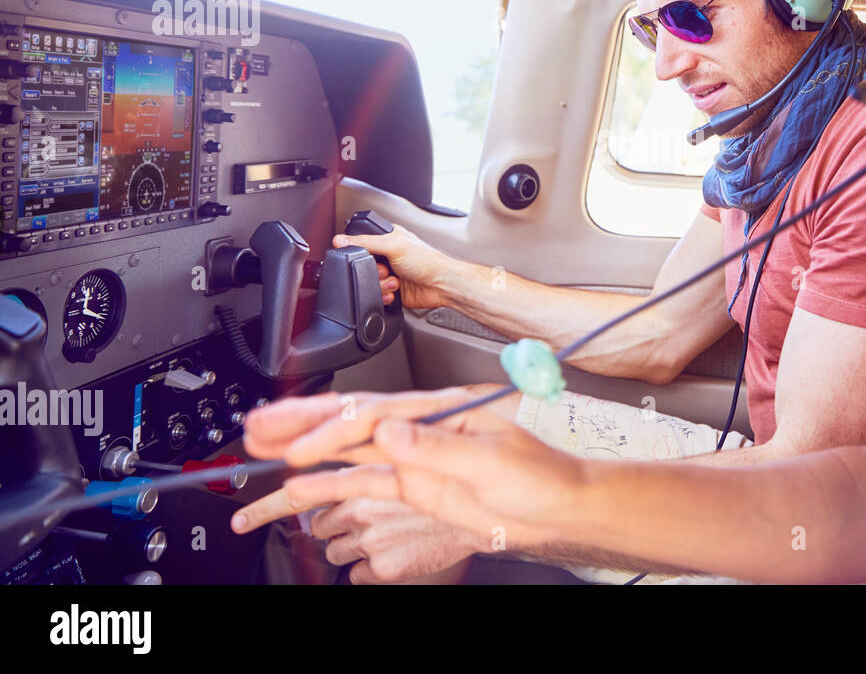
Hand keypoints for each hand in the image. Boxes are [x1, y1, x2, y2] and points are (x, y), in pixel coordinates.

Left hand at [231, 479, 480, 583]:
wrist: (486, 516)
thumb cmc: (449, 484)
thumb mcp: (403, 460)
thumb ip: (365, 461)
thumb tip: (334, 466)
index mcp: (364, 476)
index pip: (297, 493)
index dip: (264, 507)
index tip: (238, 520)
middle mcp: (362, 508)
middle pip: (318, 522)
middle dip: (328, 519)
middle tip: (355, 516)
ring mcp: (372, 540)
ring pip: (335, 548)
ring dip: (350, 540)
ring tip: (385, 527)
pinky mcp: (385, 567)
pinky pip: (357, 571)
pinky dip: (369, 563)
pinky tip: (395, 544)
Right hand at [239, 389, 585, 548]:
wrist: (555, 509)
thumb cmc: (539, 476)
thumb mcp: (489, 460)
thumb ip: (434, 449)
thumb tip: (389, 433)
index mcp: (440, 410)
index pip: (375, 414)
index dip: (334, 429)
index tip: (302, 447)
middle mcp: (421, 428)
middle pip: (351, 420)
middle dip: (301, 423)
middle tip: (257, 426)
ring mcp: (414, 456)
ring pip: (348, 447)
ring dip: (303, 447)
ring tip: (261, 446)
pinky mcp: (414, 483)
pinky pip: (362, 480)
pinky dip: (327, 483)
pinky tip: (299, 485)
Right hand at [332, 223, 457, 307]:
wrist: (442, 286)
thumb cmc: (428, 261)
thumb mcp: (394, 245)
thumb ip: (365, 242)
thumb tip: (340, 241)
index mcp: (388, 238)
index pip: (361, 243)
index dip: (360, 253)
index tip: (370, 258)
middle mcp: (388, 256)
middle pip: (362, 267)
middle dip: (373, 273)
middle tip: (386, 270)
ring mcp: (390, 274)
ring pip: (368, 284)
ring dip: (380, 285)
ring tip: (395, 281)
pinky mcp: (392, 291)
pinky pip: (376, 297)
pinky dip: (383, 296)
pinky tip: (395, 292)